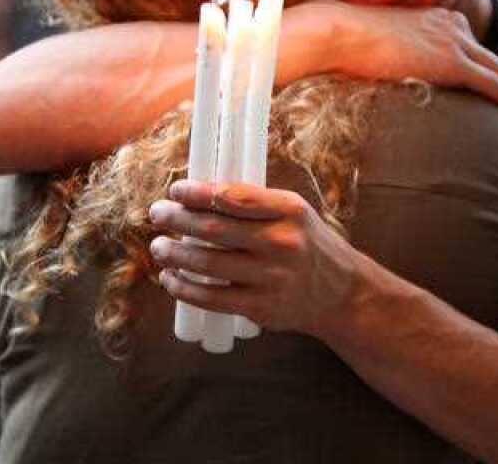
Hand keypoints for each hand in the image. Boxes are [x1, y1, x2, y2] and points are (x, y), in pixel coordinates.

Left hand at [148, 179, 361, 337]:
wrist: (341, 294)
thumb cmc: (308, 245)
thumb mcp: (294, 212)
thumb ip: (254, 204)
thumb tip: (199, 195)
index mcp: (289, 210)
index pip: (234, 196)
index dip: (198, 192)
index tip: (176, 190)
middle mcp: (282, 243)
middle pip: (214, 228)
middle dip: (177, 219)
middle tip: (156, 213)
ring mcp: (271, 278)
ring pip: (207, 263)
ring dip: (174, 253)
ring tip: (158, 246)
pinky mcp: (261, 307)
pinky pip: (211, 298)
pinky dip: (184, 288)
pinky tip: (170, 278)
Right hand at [288, 1, 497, 116]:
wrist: (341, 34)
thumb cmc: (345, 41)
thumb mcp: (377, 42)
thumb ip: (391, 52)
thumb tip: (381, 70)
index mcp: (433, 17)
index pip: (466, 41)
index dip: (479, 62)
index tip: (485, 78)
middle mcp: (450, 24)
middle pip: (487, 54)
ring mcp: (453, 42)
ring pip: (496, 69)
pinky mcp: (452, 63)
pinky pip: (492, 84)